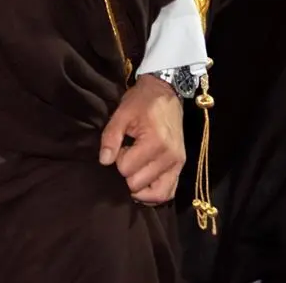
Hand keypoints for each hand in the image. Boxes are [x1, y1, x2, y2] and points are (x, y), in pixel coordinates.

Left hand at [99, 76, 184, 204]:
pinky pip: (169, 191)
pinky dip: (155, 193)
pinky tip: (143, 184)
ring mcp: (178, 164)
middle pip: (139, 183)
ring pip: (157, 194)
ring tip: (132, 172)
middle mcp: (170, 157)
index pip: (127, 169)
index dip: (117, 159)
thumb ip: (111, 137)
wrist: (166, 92)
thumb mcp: (122, 113)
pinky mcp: (180, 166)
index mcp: (155, 142)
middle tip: (126, 155)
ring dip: (140, 188)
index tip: (120, 146)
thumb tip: (104, 161)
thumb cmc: (142, 101)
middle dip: (127, 173)